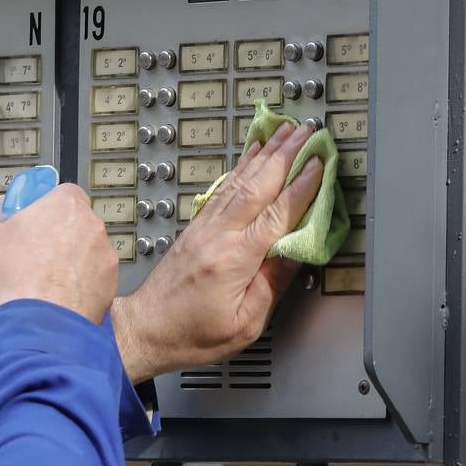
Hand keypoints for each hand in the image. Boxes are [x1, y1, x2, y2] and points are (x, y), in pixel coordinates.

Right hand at [0, 183, 116, 324]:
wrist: (36, 328)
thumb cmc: (11, 282)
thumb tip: (2, 210)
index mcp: (63, 203)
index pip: (55, 191)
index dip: (36, 208)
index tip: (22, 222)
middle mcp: (91, 225)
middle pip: (70, 221)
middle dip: (52, 234)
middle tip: (26, 255)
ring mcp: (104, 256)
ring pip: (82, 250)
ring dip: (65, 260)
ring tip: (38, 281)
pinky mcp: (109, 285)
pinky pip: (90, 276)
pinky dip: (76, 283)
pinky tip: (53, 296)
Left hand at [112, 122, 323, 381]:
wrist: (144, 330)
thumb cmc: (191, 334)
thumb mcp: (245, 322)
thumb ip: (274, 283)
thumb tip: (298, 250)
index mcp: (232, 261)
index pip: (276, 214)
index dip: (301, 186)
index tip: (321, 164)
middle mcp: (215, 237)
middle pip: (256, 186)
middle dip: (285, 154)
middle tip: (308, 131)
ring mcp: (202, 229)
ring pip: (238, 182)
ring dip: (265, 154)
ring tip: (286, 131)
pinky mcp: (194, 229)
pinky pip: (223, 190)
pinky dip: (241, 168)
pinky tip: (253, 155)